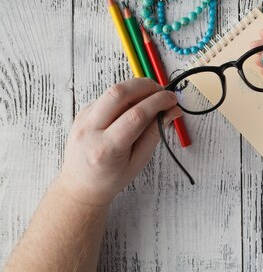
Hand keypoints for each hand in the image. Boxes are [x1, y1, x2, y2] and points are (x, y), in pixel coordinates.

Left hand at [58, 78, 182, 205]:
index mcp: (107, 148)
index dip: (158, 102)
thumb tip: (171, 111)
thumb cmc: (111, 178)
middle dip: (145, 86)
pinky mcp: (83, 112)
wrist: (80, 185)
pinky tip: (134, 106)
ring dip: (136, 88)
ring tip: (151, 97)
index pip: (136, 115)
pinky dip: (126, 96)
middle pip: (118, 93)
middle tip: (162, 92)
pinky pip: (107, 96)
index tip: (172, 100)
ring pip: (112, 90)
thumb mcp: (139, 161)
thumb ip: (155, 133)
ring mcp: (83, 119)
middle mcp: (90, 130)